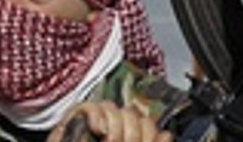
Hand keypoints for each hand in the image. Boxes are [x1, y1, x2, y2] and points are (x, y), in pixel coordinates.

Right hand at [47, 101, 172, 141]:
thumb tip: (167, 134)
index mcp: (129, 136)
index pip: (147, 124)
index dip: (149, 135)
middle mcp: (114, 126)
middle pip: (132, 114)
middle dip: (131, 136)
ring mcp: (96, 120)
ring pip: (114, 108)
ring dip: (115, 130)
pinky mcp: (76, 116)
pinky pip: (92, 105)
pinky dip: (97, 117)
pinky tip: (97, 131)